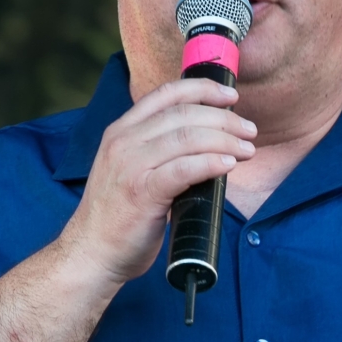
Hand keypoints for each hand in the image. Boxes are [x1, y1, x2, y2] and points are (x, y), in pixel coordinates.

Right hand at [61, 78, 256, 286]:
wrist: (91, 252)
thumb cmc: (118, 215)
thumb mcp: (131, 169)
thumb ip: (157, 150)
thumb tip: (207, 142)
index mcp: (121, 130)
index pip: (166, 94)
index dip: (203, 89)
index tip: (231, 96)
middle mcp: (123, 142)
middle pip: (183, 114)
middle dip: (224, 118)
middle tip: (249, 130)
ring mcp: (130, 166)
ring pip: (186, 137)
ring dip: (225, 140)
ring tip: (247, 149)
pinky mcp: (141, 193)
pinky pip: (183, 169)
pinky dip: (210, 163)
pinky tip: (228, 165)